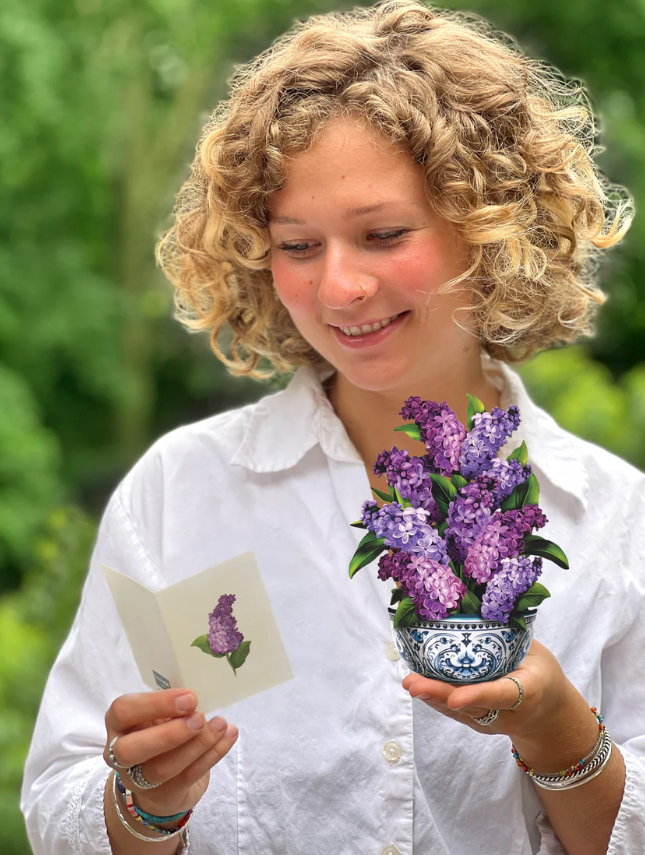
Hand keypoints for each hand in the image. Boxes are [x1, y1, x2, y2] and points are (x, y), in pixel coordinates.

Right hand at [103, 687, 237, 816]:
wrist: (161, 783)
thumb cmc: (160, 733)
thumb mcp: (159, 715)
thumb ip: (171, 706)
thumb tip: (197, 695)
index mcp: (119, 724)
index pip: (123, 711)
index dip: (155, 704)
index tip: (189, 698)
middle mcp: (119, 754)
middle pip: (130, 750)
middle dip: (169, 734)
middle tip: (200, 718)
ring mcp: (139, 780)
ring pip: (162, 768)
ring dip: (197, 744)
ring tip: (221, 725)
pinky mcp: (164, 795)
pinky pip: (188, 776)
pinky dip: (213, 754)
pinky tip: (229, 736)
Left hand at [401, 638, 569, 740]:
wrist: (551, 716)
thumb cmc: (543, 674)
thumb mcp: (537, 653)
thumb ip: (512, 637)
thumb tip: (480, 604)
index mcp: (529, 692)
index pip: (501, 694)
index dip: (477, 695)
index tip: (455, 697)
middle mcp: (508, 713)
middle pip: (472, 707)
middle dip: (440, 696)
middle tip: (413, 684)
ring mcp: (493, 722)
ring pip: (460, 712)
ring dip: (432, 697)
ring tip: (410, 682)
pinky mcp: (480, 723)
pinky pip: (457, 712)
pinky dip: (437, 699)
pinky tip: (418, 685)